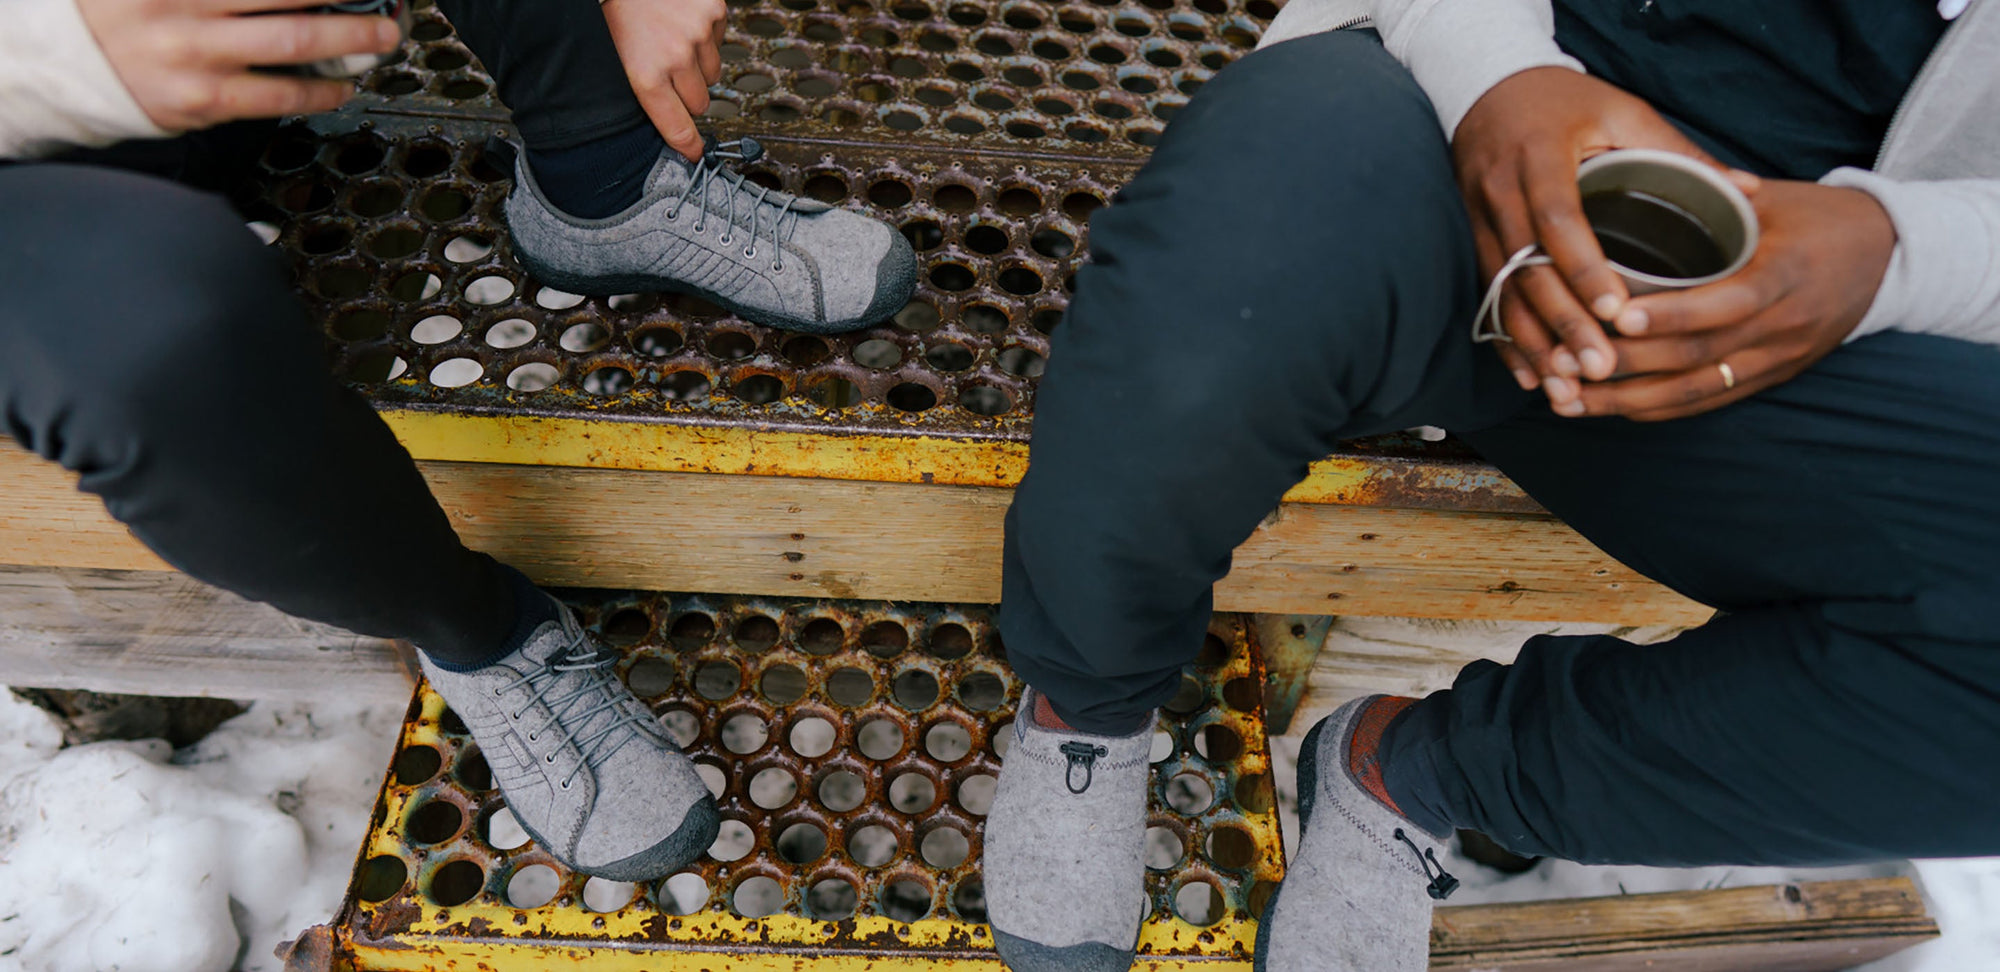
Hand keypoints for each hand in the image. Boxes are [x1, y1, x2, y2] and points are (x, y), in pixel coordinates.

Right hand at [77, 0, 400, 131]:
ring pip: (294, 41)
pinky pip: (279, 96)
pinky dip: (320, 90)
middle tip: (382, 2)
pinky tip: (342, 86)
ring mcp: (198, 54)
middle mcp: (188, 8)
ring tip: (382, 36)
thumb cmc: (125, 14)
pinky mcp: (205, 100)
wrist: (73, 68)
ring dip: (350, 38)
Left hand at [602, 0, 726, 161]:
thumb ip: (638, 89)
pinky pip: (718, 41)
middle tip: (668, 73)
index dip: (687, 146)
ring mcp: (698, 34)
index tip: (693, 155)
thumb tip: (665, 121)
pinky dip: (705, 35)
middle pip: (699, 103)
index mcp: (645, 75)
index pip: (676, 127)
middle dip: (687, 94)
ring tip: (673, 40)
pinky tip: (682, 20)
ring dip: (697, 64)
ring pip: (711, 73)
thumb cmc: (618, 10)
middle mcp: (675, 58)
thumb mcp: (612, 55)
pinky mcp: (713, 12)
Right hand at [1452, 67, 1758, 405]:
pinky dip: (1507, 341)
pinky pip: (1488, 298)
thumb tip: (1748, 193)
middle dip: (1562, 323)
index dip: (1583, 267)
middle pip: (1526, 269)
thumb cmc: (1567, 102)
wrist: (1489, 86)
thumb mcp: (1623, 112)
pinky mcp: (1475, 237)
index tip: (1615, 309)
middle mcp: (1501, 191)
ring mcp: (1481, 218)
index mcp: (1539, 155)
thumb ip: (1679, 152)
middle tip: (1599, 368)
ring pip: (1503, 293)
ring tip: (1565, 388)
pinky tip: (1529, 376)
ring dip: (1532, 345)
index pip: (1558, 218)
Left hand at [1561, 180, 1894, 420]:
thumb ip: (1715, 197)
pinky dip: (1654, 409)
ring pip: (1694, 392)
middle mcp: (1780, 326)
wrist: (1888, 258)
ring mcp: (1775, 359)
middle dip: (1626, 367)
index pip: (1726, 303)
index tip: (1618, 314)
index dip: (1671, 314)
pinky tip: (1606, 408)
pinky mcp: (1769, 378)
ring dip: (1626, 400)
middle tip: (1565, 364)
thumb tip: (1644, 174)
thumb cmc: (1820, 218)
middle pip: (1697, 358)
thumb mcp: (1775, 199)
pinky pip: (1706, 402)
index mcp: (1784, 274)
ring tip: (1567, 399)